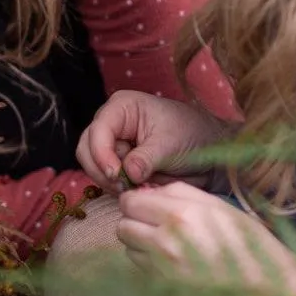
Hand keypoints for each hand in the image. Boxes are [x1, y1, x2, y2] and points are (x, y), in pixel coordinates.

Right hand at [77, 91, 225, 190]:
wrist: (208, 151)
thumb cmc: (191, 135)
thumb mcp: (170, 144)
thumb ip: (146, 158)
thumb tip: (128, 173)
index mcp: (122, 107)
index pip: (97, 131)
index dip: (101, 154)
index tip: (116, 174)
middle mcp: (112, 124)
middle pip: (87, 150)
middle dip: (103, 171)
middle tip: (125, 186)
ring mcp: (113, 145)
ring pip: (94, 168)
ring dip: (113, 182)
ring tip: (140, 186)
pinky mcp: (118, 165)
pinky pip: (108, 181)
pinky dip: (121, 188)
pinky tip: (140, 188)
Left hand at [116, 183, 295, 295]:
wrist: (267, 292)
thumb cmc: (248, 246)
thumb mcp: (219, 208)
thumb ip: (181, 195)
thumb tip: (148, 192)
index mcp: (182, 213)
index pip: (132, 201)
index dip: (137, 203)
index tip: (146, 207)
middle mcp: (167, 239)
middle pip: (123, 225)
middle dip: (134, 224)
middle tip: (153, 227)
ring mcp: (163, 269)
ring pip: (128, 249)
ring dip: (140, 246)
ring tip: (167, 247)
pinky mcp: (164, 292)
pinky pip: (140, 271)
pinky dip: (148, 266)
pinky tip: (172, 266)